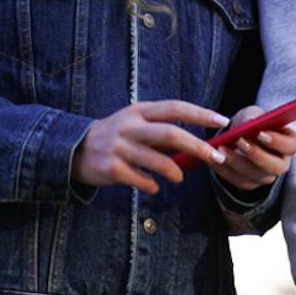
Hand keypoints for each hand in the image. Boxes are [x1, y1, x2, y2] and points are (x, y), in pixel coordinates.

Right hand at [74, 100, 227, 193]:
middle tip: (216, 158)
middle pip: (171, 134)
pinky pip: (142, 180)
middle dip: (198, 146)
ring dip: (176, 172)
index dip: (200, 114)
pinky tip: (153, 186)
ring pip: (159, 160)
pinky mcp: (111, 169)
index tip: (222, 121)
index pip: (175, 108)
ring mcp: (119, 147)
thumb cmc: (115, 137)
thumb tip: (196, 146)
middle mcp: (129, 126)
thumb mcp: (135, 124)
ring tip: (179, 177)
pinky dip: (152, 185)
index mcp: (139, 111)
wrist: (73, 150)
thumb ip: (161, 131)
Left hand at [211, 104, 295, 193]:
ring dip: (236, 163)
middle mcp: (281, 164)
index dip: (278, 141)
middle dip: (256, 155)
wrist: (239, 134)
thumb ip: (254, 117)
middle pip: (275, 167)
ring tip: (221, 149)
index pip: (291, 146)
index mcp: (289, 144)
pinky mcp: (249, 184)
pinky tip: (212, 159)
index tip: (261, 133)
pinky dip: (224, 170)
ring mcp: (266, 177)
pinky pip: (237, 181)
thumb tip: (252, 120)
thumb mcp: (253, 114)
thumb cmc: (251, 122)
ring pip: (254, 176)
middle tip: (240, 141)